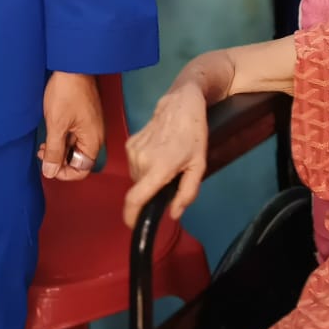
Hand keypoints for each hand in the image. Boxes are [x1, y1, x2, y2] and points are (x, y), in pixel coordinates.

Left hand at [38, 71, 102, 180]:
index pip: (82, 170)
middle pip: (78, 160)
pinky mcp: (85, 118)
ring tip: (44, 145)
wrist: (72, 66)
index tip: (48, 167)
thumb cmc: (67, 92)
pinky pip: (75, 136)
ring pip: (75, 148)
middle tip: (43, 154)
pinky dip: (62, 139)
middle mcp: (95, 135)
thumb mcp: (56, 125)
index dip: (64, 173)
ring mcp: (90, 126)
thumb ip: (54, 151)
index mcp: (92, 140)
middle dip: (59, 161)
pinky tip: (51, 134)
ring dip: (59, 150)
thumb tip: (50, 172)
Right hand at [122, 82, 208, 226]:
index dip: (131, 217)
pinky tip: (158, 153)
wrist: (181, 102)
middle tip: (169, 180)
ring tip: (166, 163)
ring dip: (148, 178)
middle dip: (151, 192)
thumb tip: (173, 214)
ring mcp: (132, 150)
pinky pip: (134, 165)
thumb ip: (187, 193)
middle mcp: (141, 160)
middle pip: (140, 189)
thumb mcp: (199, 166)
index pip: (135, 199)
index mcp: (159, 168)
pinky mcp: (129, 142)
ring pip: (137, 177)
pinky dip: (144, 167)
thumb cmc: (194, 134)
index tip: (133, 226)